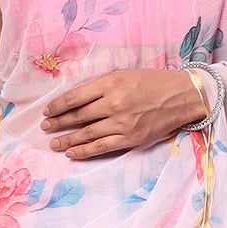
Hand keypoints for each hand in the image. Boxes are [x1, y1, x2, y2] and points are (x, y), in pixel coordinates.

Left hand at [40, 68, 208, 159]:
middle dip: (58, 122)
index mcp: (111, 83)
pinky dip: (84, 151)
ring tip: (53, 143)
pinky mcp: (130, 138)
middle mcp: (114, 103)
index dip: (58, 105)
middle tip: (45, 127)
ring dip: (67, 139)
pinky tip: (71, 153)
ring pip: (87, 133)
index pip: (76, 96)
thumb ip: (102, 86)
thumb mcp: (125, 74)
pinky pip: (101, 146)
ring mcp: (122, 123)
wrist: (181, 96)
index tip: (47, 111)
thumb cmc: (153, 82)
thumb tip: (78, 99)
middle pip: (78, 116)